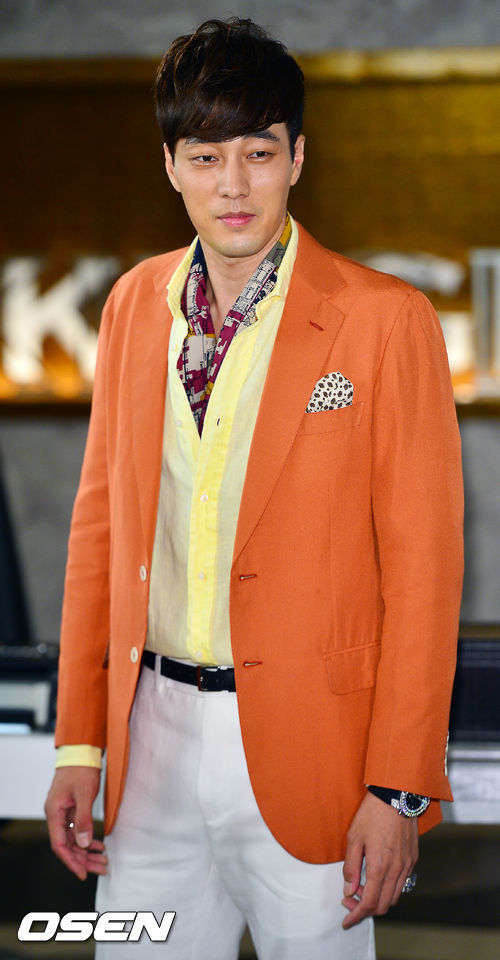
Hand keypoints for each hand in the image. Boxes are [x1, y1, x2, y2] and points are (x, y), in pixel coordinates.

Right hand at [44, 766, 107, 880]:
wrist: (81, 751)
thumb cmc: (81, 769)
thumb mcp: (84, 793)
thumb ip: (84, 819)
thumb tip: (84, 844)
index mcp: (54, 813)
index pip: (60, 845)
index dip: (71, 861)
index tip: (83, 874)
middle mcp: (56, 815)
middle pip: (68, 845)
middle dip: (84, 859)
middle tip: (101, 868)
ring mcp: (63, 813)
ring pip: (74, 839)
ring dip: (87, 851)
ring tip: (103, 861)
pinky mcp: (71, 809)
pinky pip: (77, 830)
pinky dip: (88, 839)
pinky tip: (99, 845)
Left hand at [341, 791, 417, 928]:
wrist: (397, 795)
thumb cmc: (372, 814)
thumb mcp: (354, 837)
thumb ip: (351, 867)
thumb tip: (349, 890)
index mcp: (380, 866)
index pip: (369, 903)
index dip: (356, 915)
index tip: (346, 920)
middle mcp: (396, 869)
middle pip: (383, 905)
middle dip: (365, 910)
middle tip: (349, 901)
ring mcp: (407, 865)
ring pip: (394, 897)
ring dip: (378, 900)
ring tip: (362, 889)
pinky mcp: (413, 859)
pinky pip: (402, 884)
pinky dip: (389, 889)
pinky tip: (377, 879)